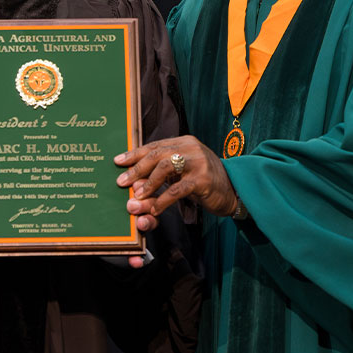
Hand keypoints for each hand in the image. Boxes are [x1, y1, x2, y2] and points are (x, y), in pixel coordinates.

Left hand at [115, 135, 239, 228]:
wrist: (234, 191)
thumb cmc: (204, 182)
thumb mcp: (183, 172)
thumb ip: (163, 173)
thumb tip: (134, 183)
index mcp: (184, 142)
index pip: (154, 145)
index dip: (135, 154)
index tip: (118, 162)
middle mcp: (191, 148)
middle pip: (157, 154)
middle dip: (137, 169)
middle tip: (122, 182)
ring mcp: (198, 162)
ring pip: (165, 168)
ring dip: (148, 184)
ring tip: (138, 196)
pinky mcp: (203, 180)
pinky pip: (177, 189)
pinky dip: (163, 200)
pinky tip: (155, 210)